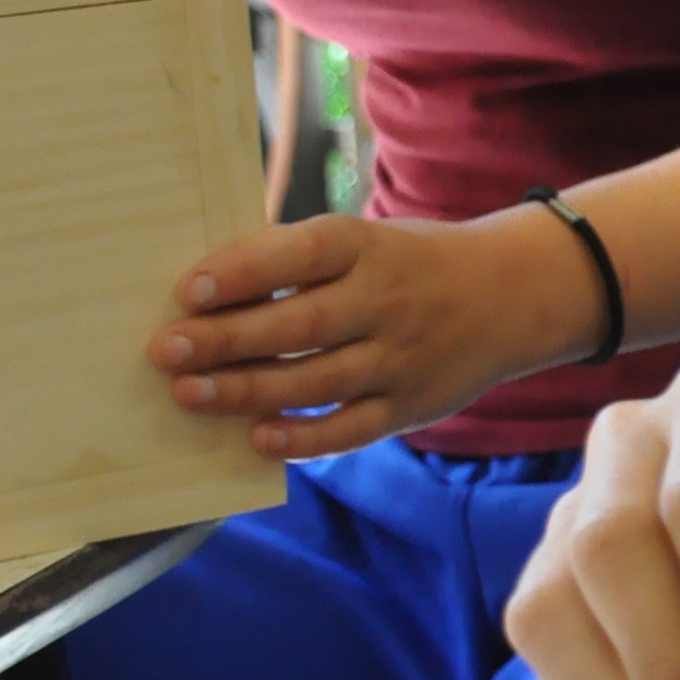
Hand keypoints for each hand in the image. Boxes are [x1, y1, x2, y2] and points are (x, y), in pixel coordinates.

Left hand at [151, 204, 599, 457]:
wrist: (513, 295)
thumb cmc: (412, 264)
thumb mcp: (368, 241)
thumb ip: (301, 262)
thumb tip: (207, 291)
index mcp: (370, 247)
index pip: (302, 254)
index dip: (245, 271)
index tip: (188, 289)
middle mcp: (387, 302)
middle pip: (301, 325)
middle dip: (228, 339)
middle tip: (166, 350)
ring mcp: (402, 358)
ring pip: (317, 381)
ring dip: (248, 390)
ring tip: (188, 393)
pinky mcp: (411, 405)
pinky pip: (352, 429)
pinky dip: (304, 438)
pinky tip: (257, 438)